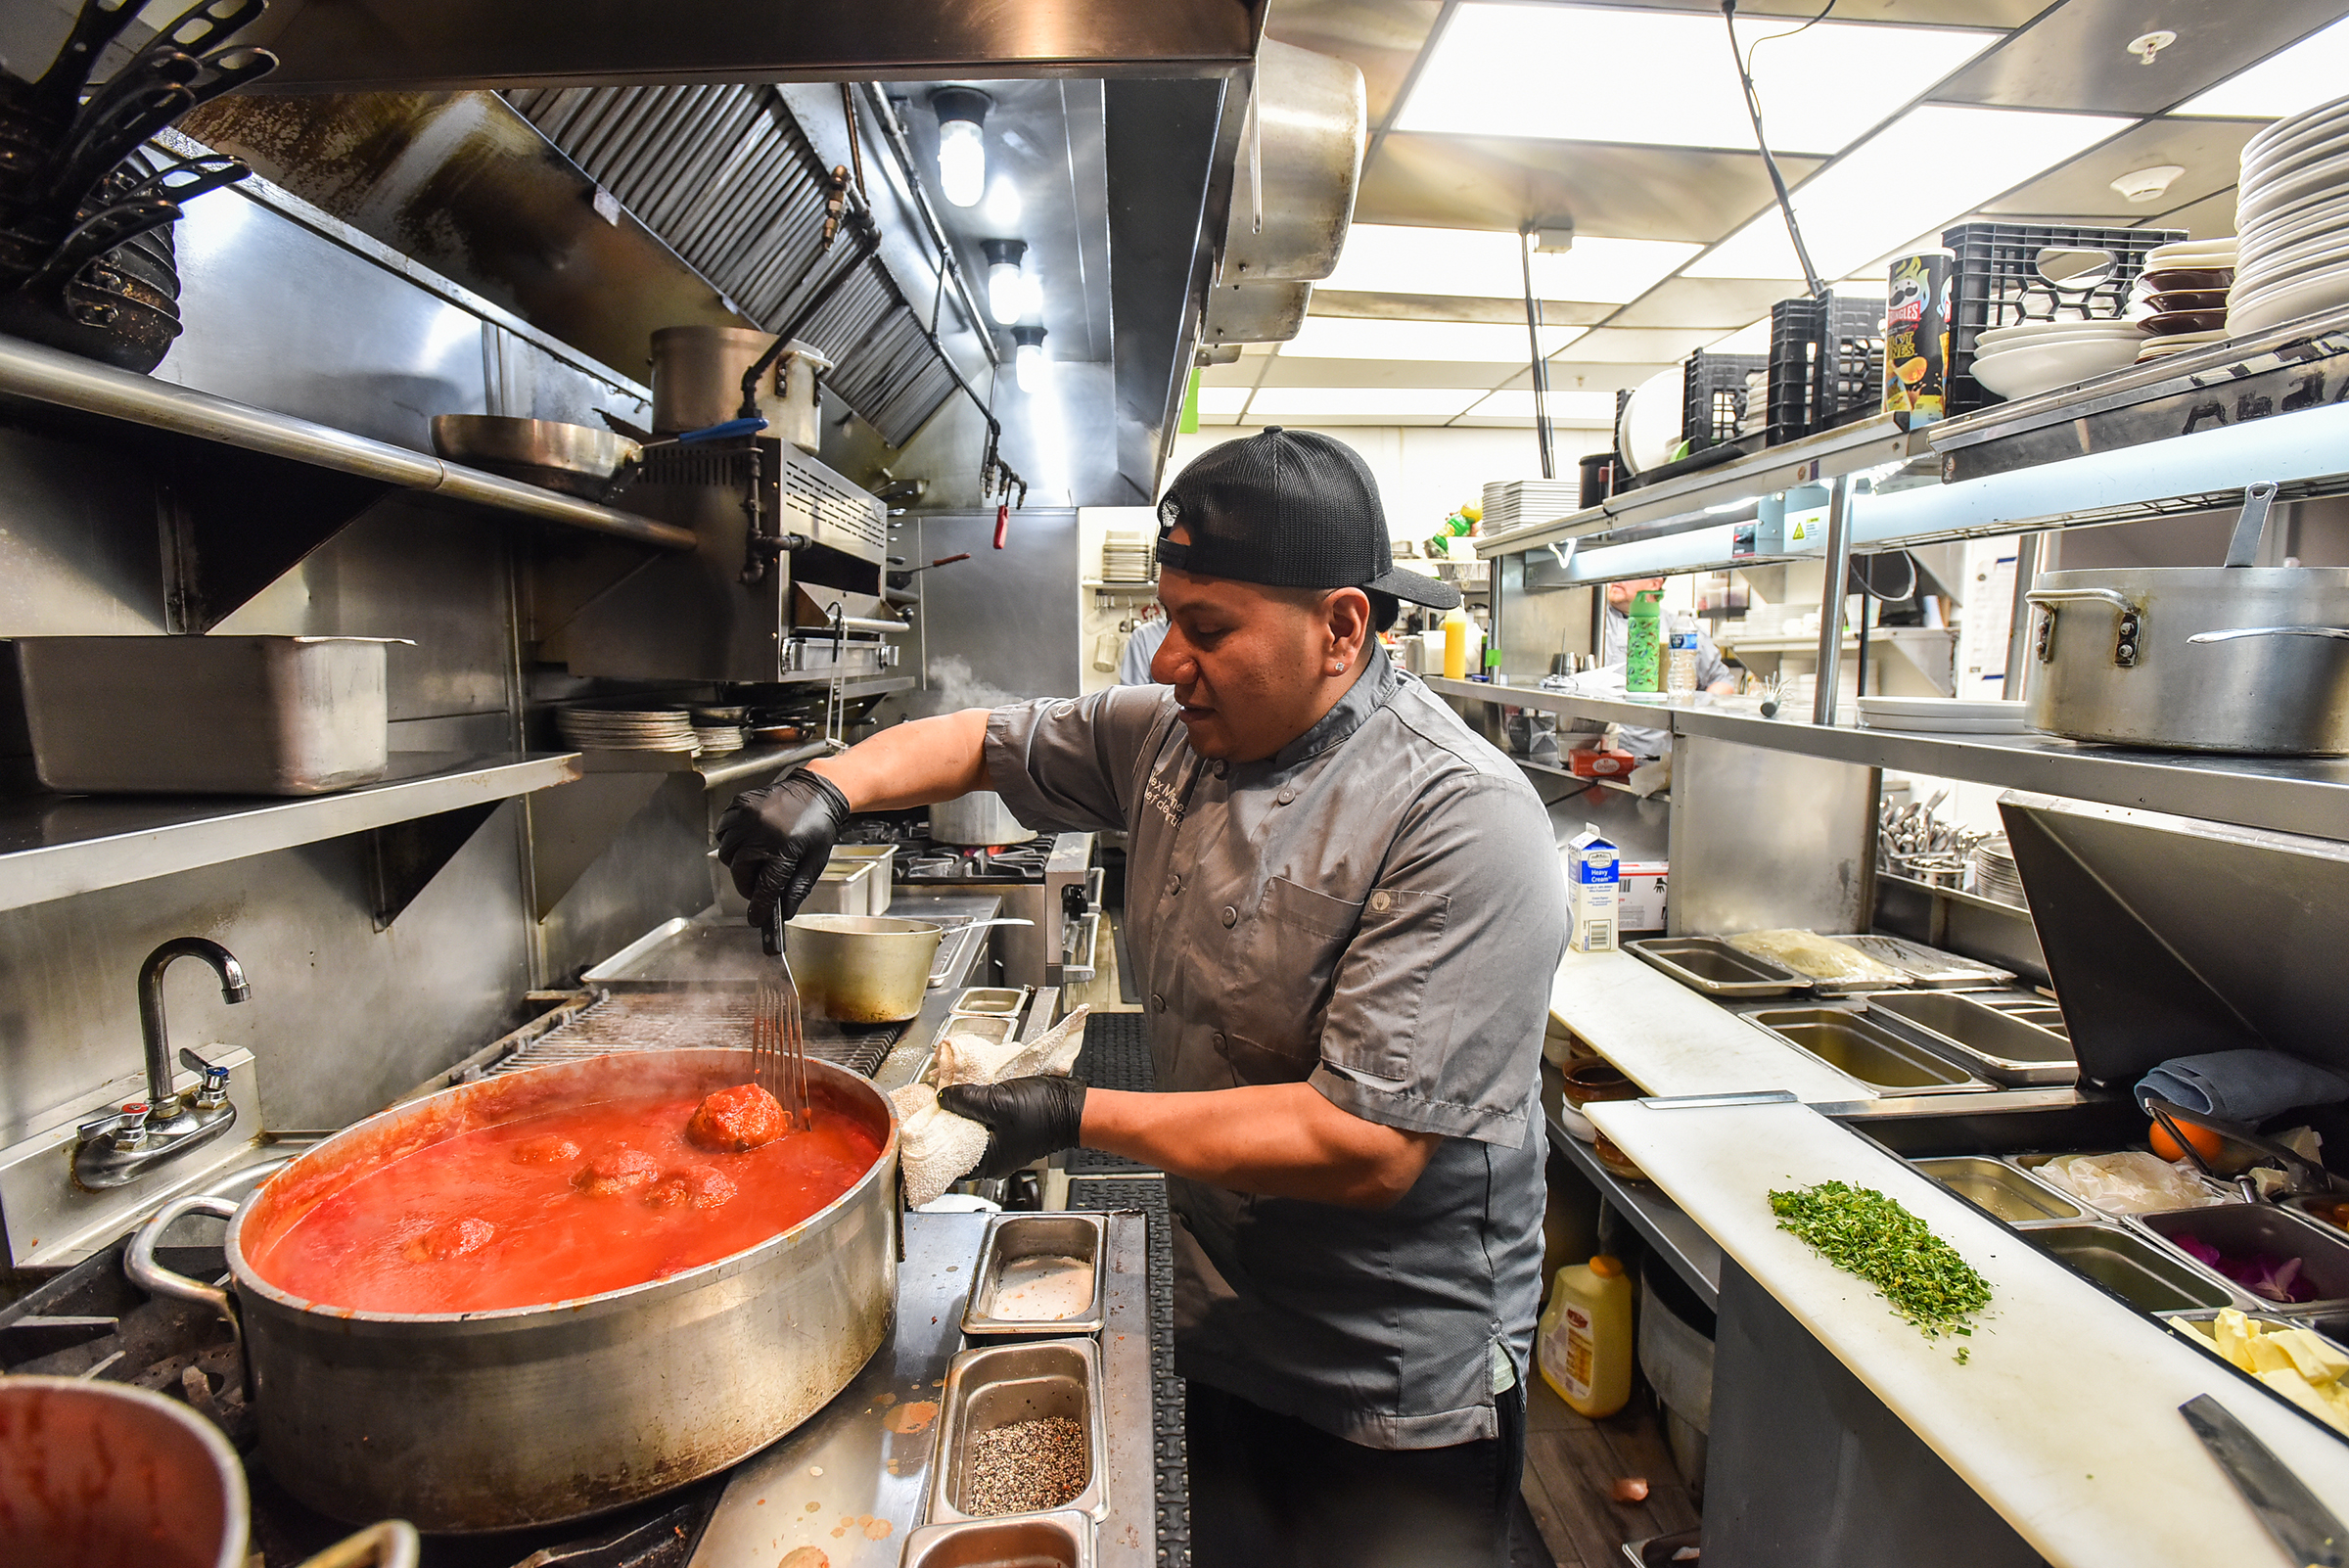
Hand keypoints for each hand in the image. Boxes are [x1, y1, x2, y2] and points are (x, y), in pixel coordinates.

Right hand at [715, 768, 852, 936]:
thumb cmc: (818, 825)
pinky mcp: (740, 804)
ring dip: (738, 863)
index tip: (756, 918)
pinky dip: (731, 841)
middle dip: (747, 885)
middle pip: (741, 871)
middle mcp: (763, 830)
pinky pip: (724, 831)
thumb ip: (798, 888)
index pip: (765, 886)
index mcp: (785, 847)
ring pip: (728, 853)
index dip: (759, 906)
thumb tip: (783, 912)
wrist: (816, 791)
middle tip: (759, 886)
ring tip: (756, 859)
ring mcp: (748, 815)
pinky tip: (748, 841)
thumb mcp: (816, 861)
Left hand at [937, 1076, 1088, 1176]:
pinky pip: (985, 1120)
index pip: (947, 1157)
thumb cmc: (1044, 1113)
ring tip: (954, 1091)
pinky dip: (978, 1106)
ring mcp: (1000, 1144)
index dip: (934, 1135)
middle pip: (957, 1140)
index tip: (925, 1115)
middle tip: (938, 1098)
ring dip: (963, 1109)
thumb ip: (967, 1101)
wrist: (1074, 1106)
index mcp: (987, 1162)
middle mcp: (992, 1158)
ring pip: (971, 1127)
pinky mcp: (1008, 1130)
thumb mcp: (999, 1103)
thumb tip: (942, 1097)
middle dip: (948, 1118)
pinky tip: (974, 1091)